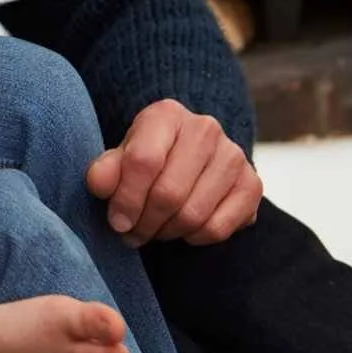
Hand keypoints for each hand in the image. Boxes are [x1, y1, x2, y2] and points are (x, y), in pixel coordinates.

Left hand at [84, 98, 262, 247]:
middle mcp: (205, 129)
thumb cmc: (149, 156)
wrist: (190, 154)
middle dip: (144, 222)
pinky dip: (194, 238)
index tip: (116, 221)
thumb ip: (106, 169)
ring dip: (166, 232)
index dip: (126, 199)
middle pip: (169, 193)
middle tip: (131, 233)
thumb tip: (98, 183)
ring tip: (153, 230)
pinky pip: (218, 228)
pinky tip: (182, 229)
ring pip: (193, 215)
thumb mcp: (121, 156)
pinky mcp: (252, 184)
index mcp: (167, 114)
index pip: (144, 161)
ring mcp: (234, 155)